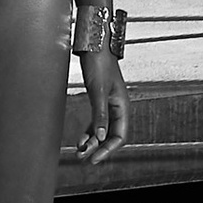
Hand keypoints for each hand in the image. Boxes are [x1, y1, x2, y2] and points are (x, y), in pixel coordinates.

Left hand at [72, 39, 130, 162]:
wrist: (94, 44)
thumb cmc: (99, 64)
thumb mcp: (98, 91)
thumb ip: (99, 114)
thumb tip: (99, 137)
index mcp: (122, 106)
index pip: (120, 136)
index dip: (108, 149)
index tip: (94, 158)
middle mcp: (118, 108)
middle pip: (111, 135)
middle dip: (98, 148)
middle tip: (83, 158)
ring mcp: (109, 104)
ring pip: (103, 130)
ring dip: (92, 142)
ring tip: (79, 152)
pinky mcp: (99, 100)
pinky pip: (96, 122)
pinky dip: (89, 132)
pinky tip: (81, 139)